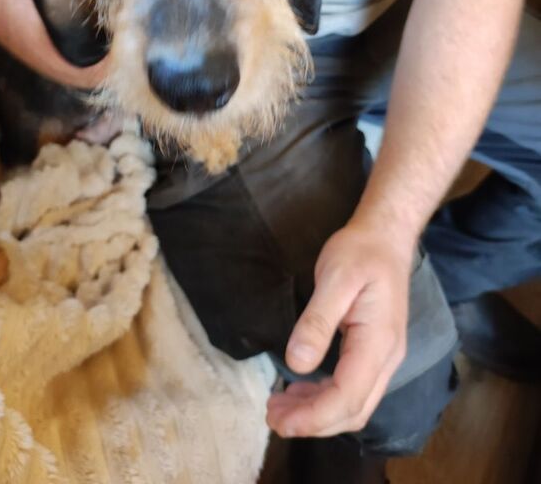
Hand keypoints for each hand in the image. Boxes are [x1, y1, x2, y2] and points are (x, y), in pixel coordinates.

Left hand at [266, 220, 414, 437]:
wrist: (385, 236)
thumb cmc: (360, 252)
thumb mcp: (334, 278)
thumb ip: (317, 321)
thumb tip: (297, 363)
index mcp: (378, 342)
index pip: (348, 397)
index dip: (313, 417)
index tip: (279, 421)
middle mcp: (386, 357)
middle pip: (352, 410)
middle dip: (312, 422)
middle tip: (272, 417)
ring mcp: (383, 356)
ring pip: (354, 404)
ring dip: (317, 413)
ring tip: (280, 408)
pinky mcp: (374, 350)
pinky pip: (353, 387)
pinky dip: (325, 397)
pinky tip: (301, 390)